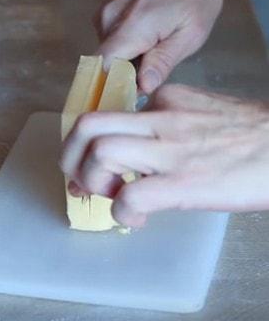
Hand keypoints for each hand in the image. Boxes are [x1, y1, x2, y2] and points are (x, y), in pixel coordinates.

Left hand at [60, 84, 268, 227]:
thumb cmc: (256, 135)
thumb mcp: (206, 110)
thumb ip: (172, 117)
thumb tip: (146, 140)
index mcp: (165, 101)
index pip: (109, 112)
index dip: (92, 142)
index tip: (93, 165)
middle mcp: (160, 120)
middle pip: (87, 124)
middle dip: (70, 157)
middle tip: (80, 181)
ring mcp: (170, 150)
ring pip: (100, 152)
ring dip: (92, 181)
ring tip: (111, 197)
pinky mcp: (185, 182)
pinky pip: (131, 196)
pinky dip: (122, 212)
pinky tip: (136, 219)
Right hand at [96, 0, 238, 92]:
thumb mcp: (192, 32)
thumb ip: (163, 61)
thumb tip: (143, 87)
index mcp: (133, 28)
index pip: (102, 69)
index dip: (107, 89)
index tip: (121, 101)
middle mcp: (110, 21)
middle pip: (104, 64)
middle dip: (122, 78)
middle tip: (148, 80)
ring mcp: (105, 14)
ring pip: (108, 52)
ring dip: (126, 60)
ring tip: (153, 51)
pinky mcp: (105, 11)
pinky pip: (110, 39)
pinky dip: (126, 46)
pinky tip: (147, 38)